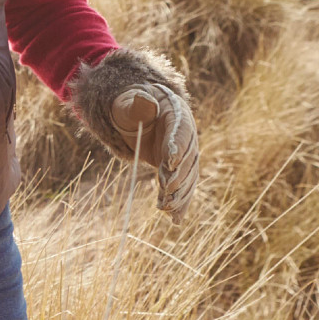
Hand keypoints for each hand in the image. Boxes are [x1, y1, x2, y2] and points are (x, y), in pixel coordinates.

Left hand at [108, 86, 199, 214]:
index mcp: (179, 116)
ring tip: (167, 209)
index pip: (181, 132)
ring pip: (187, 177)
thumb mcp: (130, 103)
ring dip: (179, 194)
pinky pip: (183, 188)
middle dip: (178, 175)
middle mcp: (187, 137)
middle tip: (166, 189)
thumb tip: (143, 100)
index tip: (170, 161)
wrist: (141, 116)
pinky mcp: (179, 170)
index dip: (176, 146)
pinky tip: (175, 220)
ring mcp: (186, 155)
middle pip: (188, 159)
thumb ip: (137, 104)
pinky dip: (180, 204)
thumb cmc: (133, 106)